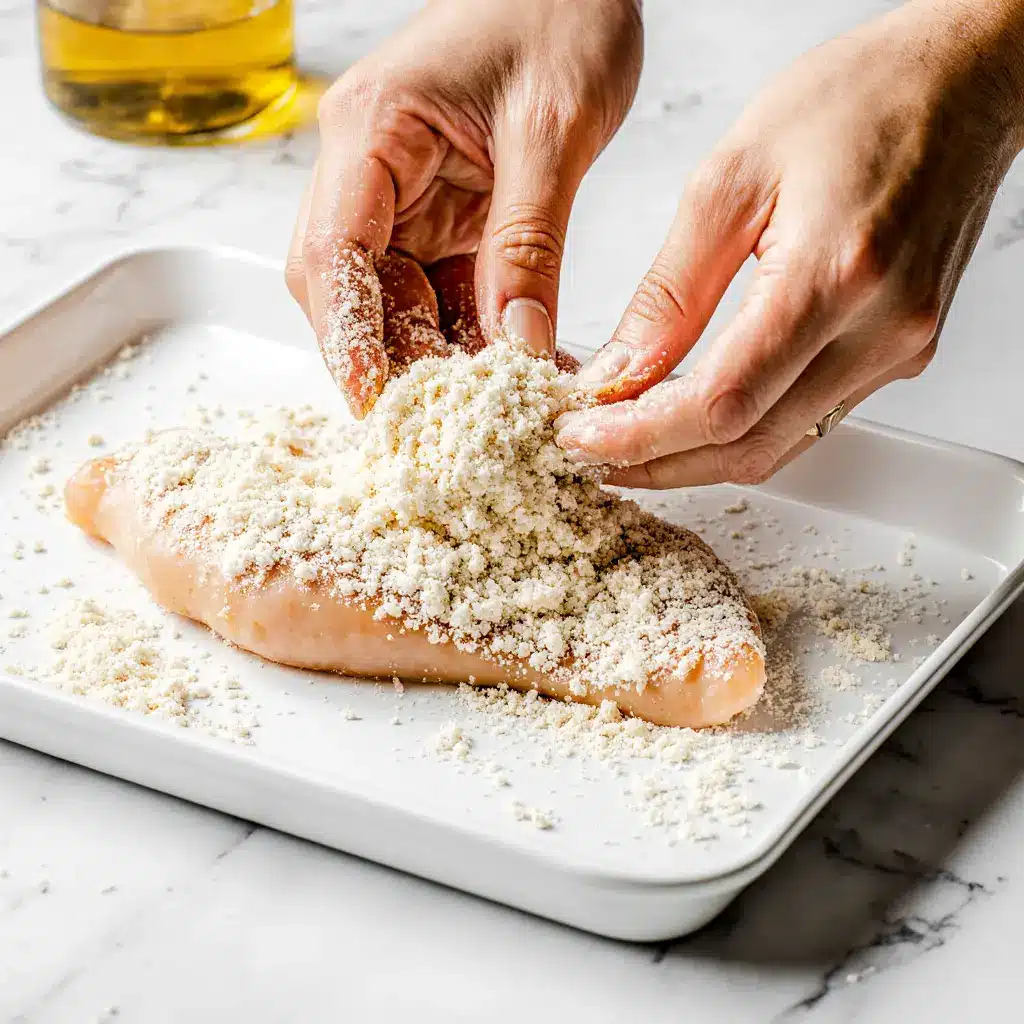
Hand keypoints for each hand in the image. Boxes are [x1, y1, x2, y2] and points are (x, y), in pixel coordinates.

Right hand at [287, 0, 642, 417]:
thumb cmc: (557, 11)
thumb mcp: (551, 129)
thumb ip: (528, 242)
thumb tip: (518, 344)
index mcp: (372, 130)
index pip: (331, 251)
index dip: (344, 335)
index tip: (373, 400)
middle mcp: (371, 171)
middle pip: (354, 290)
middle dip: (399, 357)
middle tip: (457, 416)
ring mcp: (403, 197)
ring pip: (400, 301)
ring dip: (444, 354)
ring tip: (500, 401)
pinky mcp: (441, 215)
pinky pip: (445, 290)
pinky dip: (477, 332)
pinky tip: (519, 363)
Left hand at [555, 0, 1023, 486]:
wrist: (960, 81)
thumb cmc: (857, 101)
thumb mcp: (731, 180)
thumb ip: (672, 292)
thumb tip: (621, 370)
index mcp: (834, 274)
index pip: (722, 402)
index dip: (642, 435)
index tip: (583, 436)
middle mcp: (881, 328)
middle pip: (749, 446)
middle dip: (658, 462)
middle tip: (591, 452)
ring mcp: (899, 349)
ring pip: (779, 447)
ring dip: (696, 458)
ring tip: (628, 443)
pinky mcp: (902, 353)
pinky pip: (808, 420)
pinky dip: (742, 431)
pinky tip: (692, 417)